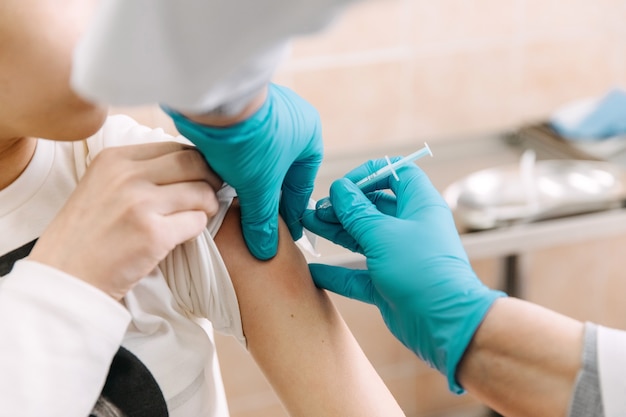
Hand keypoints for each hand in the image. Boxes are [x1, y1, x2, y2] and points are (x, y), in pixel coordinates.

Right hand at [29, 142, 221, 299]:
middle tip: (211, 194)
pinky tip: (182, 237)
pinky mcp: (153, 235)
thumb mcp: (102, 187)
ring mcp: (140, 204)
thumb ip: (138, 172)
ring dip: (208, 205)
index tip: (200, 177)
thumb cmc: (87, 236)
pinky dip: (198, 229)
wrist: (65, 278)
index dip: (196, 162)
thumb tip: (190, 163)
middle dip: (211, 178)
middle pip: (193, 162)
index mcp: (114, 159)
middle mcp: (127, 176)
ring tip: (198, 217)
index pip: (174, 147)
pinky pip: (198, 222)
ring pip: (201, 191)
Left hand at [164, 83, 322, 259]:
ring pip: (259, 157)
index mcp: (309, 135)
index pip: (301, 183)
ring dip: (248, 178)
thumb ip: (263, 220)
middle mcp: (291, 120)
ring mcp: (264, 111)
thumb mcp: (260, 187)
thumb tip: (266, 250)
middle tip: (259, 221)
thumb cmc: (251, 138)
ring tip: (236, 202)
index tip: (287, 232)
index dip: (292, 212)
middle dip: (268, 195)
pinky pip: (240, 143)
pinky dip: (233, 161)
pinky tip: (220, 177)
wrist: (214, 98)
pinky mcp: (237, 108)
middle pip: (280, 170)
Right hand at [302, 160, 505, 392]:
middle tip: (315, 209)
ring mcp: (398, 257)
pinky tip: (313, 269)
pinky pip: (357, 274)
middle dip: (343, 206)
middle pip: (372, 207)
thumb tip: (339, 191)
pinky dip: (336, 272)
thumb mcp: (383, 235)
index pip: (396, 174)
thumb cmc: (423, 272)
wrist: (445, 324)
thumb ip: (357, 213)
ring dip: (335, 231)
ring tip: (307, 225)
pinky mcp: (388, 284)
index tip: (344, 185)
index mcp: (419, 205)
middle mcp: (410, 228)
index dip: (369, 174)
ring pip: (362, 238)